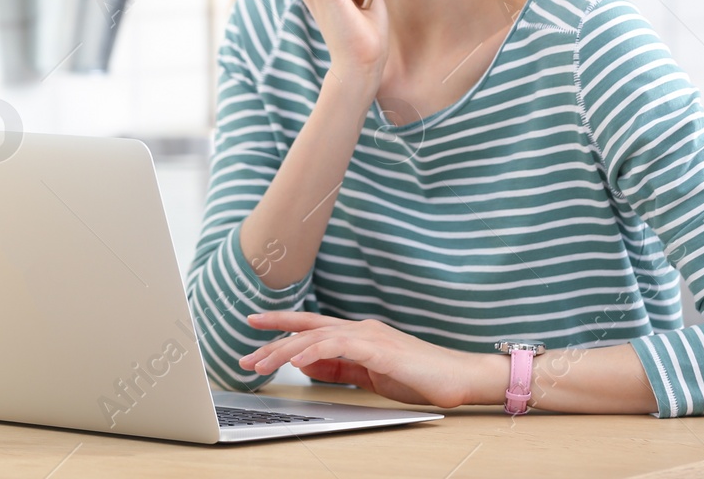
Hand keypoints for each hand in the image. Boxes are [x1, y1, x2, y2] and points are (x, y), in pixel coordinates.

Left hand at [238, 311, 479, 409]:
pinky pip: (337, 346)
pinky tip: (296, 362)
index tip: (254, 325)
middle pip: (306, 328)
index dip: (281, 325)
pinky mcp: (378, 348)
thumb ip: (341, 367)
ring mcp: (369, 335)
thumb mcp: (370, 375)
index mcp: (358, 334)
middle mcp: (359, 328)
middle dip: (272, 339)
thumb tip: (310, 365)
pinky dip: (312, 352)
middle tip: (245, 354)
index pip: (311, 326)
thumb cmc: (419, 377)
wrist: (459, 377)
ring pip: (315, 337)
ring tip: (261, 364)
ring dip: (284, 351)